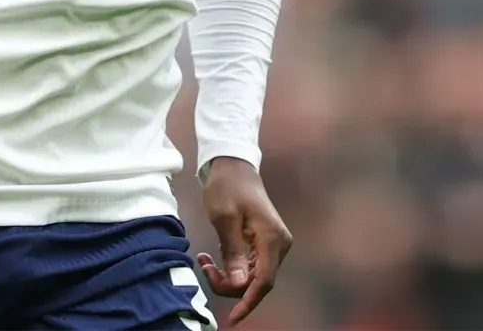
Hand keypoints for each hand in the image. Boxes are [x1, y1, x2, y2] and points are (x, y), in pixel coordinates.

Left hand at [196, 157, 291, 324]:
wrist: (234, 166)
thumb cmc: (228, 187)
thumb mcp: (224, 219)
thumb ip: (232, 253)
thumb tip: (238, 285)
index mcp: (272, 239)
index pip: (264, 282)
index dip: (247, 303)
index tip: (231, 319)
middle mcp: (279, 245)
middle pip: (257, 283)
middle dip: (229, 285)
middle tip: (204, 267)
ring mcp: (274, 245)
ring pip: (253, 278)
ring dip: (229, 277)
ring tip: (205, 260)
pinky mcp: (265, 244)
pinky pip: (251, 268)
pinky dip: (233, 269)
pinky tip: (214, 258)